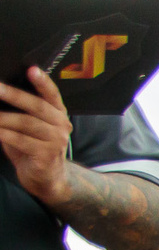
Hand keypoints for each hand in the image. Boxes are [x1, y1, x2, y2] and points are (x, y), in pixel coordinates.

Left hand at [0, 67, 74, 208]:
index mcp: (58, 114)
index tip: (31, 69)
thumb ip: (21, 110)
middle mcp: (61, 126)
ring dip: (2, 117)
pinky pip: (19, 140)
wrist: (47, 179)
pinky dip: (2, 133)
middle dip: (14, 95)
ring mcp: (55, 142)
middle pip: (37, 107)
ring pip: (26, 123)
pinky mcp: (46, 156)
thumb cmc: (32, 147)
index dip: (43, 82)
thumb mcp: (29, 126)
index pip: (52, 94)